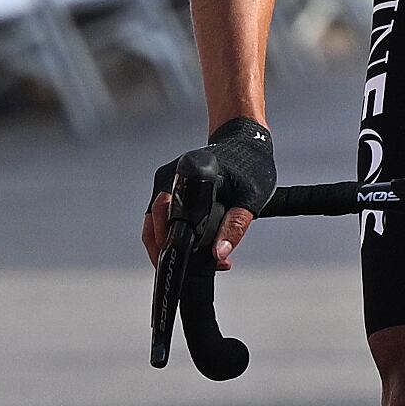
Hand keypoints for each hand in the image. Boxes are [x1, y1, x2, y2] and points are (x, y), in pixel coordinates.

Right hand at [141, 117, 276, 268]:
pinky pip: (162, 213)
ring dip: (168, 241)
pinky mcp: (170, 184)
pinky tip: (191, 240)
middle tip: (191, 266)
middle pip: (153, 224)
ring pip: (155, 221)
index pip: (164, 219)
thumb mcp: (251, 199)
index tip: (182, 261)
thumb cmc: (250, 164)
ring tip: (194, 258)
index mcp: (185, 176)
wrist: (246, 140)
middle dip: (166, 249)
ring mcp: (167, 180)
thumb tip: (219, 253)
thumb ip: (235, 227)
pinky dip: (171, 230)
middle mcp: (170, 176)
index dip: (169, 245)